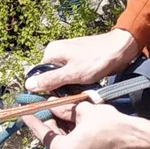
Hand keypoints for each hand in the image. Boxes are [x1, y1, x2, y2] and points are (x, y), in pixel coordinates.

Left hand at [21, 101, 149, 148]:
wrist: (133, 138)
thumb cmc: (109, 124)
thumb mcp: (82, 110)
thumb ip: (63, 108)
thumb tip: (50, 104)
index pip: (42, 133)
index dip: (32, 119)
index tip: (23, 111)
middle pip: (52, 140)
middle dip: (51, 122)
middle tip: (49, 107)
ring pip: (63, 145)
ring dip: (62, 130)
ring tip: (65, 113)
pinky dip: (71, 139)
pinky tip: (76, 125)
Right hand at [24, 28, 139, 94]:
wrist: (121, 49)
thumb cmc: (97, 60)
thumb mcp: (72, 74)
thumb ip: (50, 80)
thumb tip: (28, 86)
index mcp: (51, 52)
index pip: (39, 76)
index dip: (46, 90)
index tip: (56, 99)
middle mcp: (57, 51)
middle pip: (51, 77)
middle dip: (61, 88)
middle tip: (73, 94)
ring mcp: (68, 54)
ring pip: (63, 77)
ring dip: (71, 86)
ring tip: (83, 89)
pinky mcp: (78, 58)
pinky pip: (72, 74)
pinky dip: (78, 81)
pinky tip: (88, 84)